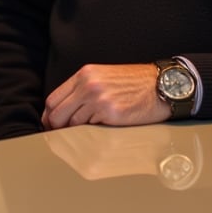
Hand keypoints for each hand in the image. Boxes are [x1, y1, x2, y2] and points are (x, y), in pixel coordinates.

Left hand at [42, 62, 167, 127]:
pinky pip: (92, 130)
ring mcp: (99, 100)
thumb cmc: (135, 84)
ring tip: (91, 132)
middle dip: (57, 129)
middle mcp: (88, 85)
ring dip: (78, 132)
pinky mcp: (111, 114)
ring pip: (74, 125)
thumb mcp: (103, 77)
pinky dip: (94, 133)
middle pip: (57, 114)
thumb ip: (82, 90)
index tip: (51, 126)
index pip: (53, 99)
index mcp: (84, 75)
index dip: (49, 116)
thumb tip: (63, 111)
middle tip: (63, 138)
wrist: (162, 86)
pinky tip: (104, 130)